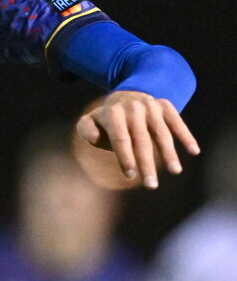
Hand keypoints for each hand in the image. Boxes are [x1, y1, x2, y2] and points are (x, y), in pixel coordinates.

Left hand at [75, 90, 199, 188]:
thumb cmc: (108, 120)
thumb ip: (86, 129)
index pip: (121, 139)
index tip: (131, 176)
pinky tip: (194, 151)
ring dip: (169, 154)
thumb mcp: (90, 121)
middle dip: (147, 164)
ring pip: (162, 133)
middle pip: (142, 140)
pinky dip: (186, 136)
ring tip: (175, 171)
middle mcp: (133, 108)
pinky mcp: (165, 106)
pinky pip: (177, 122)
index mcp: (113, 113)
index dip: (126, 158)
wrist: (126, 95)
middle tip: (151, 185)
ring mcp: (151, 106)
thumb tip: (96, 138)